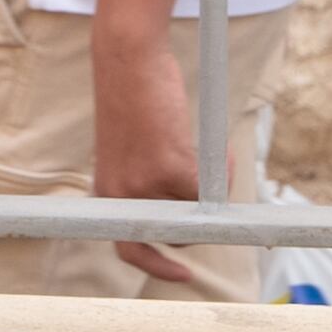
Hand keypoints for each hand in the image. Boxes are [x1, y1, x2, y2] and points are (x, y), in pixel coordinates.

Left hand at [91, 18, 219, 288]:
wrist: (126, 58)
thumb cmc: (131, 98)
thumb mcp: (128, 149)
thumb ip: (146, 179)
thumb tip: (189, 205)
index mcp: (108, 192)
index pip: (127, 248)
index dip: (156, 265)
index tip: (183, 273)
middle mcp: (122, 195)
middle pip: (174, 232)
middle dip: (198, 216)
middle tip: (213, 190)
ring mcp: (144, 184)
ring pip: (196, 210)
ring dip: (214, 189)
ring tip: (215, 160)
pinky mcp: (169, 165)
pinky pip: (209, 189)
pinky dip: (223, 172)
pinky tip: (223, 152)